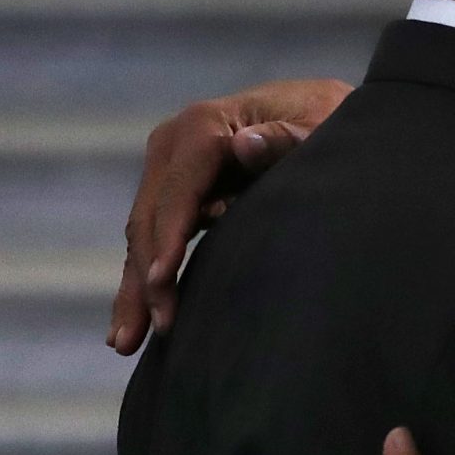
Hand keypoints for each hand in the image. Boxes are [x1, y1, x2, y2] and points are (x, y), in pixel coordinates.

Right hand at [111, 78, 352, 352]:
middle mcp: (176, 143)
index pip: (180, 188)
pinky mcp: (175, 192)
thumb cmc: (328, 122)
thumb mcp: (321, 128)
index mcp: (206, 124)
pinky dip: (143, 280)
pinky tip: (133, 324)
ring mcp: (170, 168)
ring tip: (125, 342)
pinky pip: (153, 240)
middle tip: (149, 332)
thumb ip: (287, 140)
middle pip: (150, 217)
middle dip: (146, 276)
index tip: (163, 278)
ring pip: (142, 235)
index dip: (170, 234)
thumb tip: (245, 146)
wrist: (322, 112)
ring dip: (134, 290)